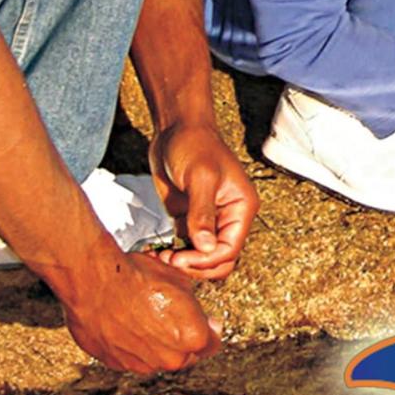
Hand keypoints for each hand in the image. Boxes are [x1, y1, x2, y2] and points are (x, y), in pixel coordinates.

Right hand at [62, 248, 221, 375]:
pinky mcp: (117, 364)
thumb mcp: (179, 280)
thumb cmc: (136, 275)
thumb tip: (202, 318)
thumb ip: (194, 308)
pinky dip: (131, 346)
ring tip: (141, 316)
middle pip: (185, 355)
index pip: (212, 343)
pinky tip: (123, 323)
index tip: (203, 323)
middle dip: (181, 339)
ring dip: (155, 344)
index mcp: (192, 337)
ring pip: (157, 359)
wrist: (93, 280)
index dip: (208, 330)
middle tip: (168, 316)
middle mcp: (170, 358)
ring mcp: (142, 365)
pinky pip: (132, 358)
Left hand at [148, 122, 258, 279]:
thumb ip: (202, 213)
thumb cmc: (194, 145)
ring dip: (182, 263)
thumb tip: (206, 248)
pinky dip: (172, 253)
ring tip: (159, 257)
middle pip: (219, 260)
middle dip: (196, 266)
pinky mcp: (188, 219)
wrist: (175, 129)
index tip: (181, 258)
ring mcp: (208, 220)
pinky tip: (154, 252)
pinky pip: (185, 246)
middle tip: (170, 261)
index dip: (206, 260)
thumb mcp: (200, 177)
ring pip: (201, 257)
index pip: (229, 249)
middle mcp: (228, 218)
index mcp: (241, 208)